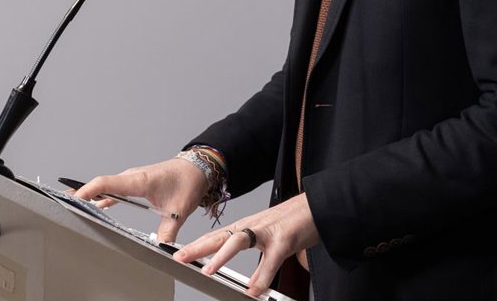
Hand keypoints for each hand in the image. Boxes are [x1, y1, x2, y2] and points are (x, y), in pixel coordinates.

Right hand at [75, 158, 209, 243]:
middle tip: (62, 204)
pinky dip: (101, 196)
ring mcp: (132, 179)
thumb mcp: (179, 209)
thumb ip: (168, 231)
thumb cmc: (188, 181)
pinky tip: (92, 206)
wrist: (197, 168)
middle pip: (100, 184)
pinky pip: (113, 189)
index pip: (107, 183)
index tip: (73, 199)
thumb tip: (161, 250)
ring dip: (89, 195)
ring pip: (105, 186)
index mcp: (139, 180)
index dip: (88, 190)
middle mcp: (132, 177)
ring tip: (70, 205)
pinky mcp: (135, 184)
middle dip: (81, 194)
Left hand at [173, 193, 319, 298]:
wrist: (317, 207)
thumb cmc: (293, 224)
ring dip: (222, 256)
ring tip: (209, 271)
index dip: (197, 245)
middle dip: (198, 247)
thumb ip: (259, 263)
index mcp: (247, 227)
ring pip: (239, 241)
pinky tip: (255, 290)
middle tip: (179, 258)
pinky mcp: (284, 240)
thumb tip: (251, 286)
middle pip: (219, 236)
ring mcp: (267, 232)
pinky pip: (270, 260)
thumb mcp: (270, 243)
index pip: (216, 236)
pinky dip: (262, 276)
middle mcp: (253, 227)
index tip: (179, 253)